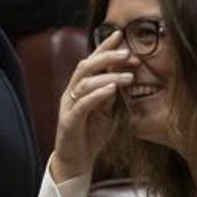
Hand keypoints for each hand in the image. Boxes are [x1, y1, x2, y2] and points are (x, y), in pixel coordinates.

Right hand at [51, 29, 133, 182]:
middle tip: (127, 53)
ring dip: (107, 76)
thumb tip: (123, 77)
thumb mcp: (105, 112)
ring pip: (85, 83)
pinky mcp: (69, 121)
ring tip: (128, 76)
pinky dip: (98, 94)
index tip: (120, 34)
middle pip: (86, 66)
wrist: (75, 162)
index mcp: (80, 88)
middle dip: (106, 56)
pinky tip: (111, 90)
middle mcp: (71, 92)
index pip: (92, 62)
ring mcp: (68, 106)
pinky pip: (83, 103)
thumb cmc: (90, 135)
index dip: (104, 47)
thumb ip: (110, 95)